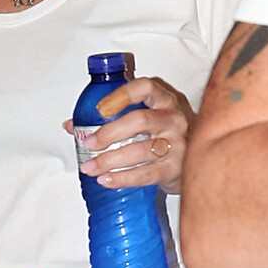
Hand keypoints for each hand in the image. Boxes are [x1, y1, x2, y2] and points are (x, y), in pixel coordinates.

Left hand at [68, 76, 193, 193]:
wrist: (194, 160)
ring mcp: (178, 144)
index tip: (100, 109)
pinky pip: (146, 173)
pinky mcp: (175, 168)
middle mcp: (174, 119)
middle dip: (110, 132)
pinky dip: (123, 178)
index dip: (122, 95)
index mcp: (164, 101)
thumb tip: (73, 126)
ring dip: (110, 160)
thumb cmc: (163, 135)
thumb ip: (111, 118)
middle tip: (90, 143)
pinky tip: (106, 179)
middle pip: (141, 120)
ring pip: (141, 150)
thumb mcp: (143, 119)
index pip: (145, 87)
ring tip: (90, 167)